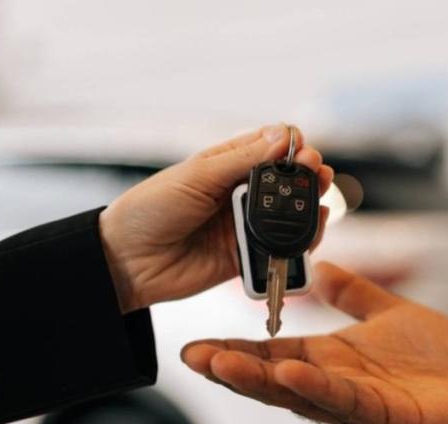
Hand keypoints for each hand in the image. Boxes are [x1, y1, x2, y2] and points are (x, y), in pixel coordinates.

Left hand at [99, 124, 333, 311]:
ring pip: (288, 215)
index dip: (291, 146)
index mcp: (224, 165)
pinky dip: (300, 242)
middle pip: (286, 181)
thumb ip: (242, 160)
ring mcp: (243, 226)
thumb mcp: (195, 176)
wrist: (125, 262)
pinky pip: (280, 249)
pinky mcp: (245, 258)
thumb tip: (283, 137)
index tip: (303, 150)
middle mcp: (238, 194)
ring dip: (309, 207)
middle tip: (318, 173)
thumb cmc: (149, 210)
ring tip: (322, 199)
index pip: (269, 147)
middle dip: (307, 175)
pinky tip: (313, 231)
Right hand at [181, 262, 447, 423]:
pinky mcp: (392, 420)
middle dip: (233, 369)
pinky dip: (319, 389)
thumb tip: (320, 271)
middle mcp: (341, 387)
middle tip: (192, 358)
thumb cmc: (445, 360)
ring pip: (303, 395)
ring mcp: (363, 407)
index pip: (277, 356)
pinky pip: (349, 403)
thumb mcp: (390, 313)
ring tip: (223, 366)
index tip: (198, 344)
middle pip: (277, 379)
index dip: (238, 350)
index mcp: (336, 362)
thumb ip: (354, 294)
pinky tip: (292, 374)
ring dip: (261, 382)